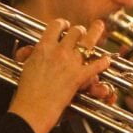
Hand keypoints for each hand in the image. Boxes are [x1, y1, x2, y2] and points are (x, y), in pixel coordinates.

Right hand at [8, 18, 110, 132]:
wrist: (32, 108)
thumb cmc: (27, 91)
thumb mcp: (26, 67)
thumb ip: (30, 56)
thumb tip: (26, 51)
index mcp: (44, 47)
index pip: (55, 26)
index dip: (62, 24)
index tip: (64, 25)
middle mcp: (58, 51)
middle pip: (75, 31)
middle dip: (79, 30)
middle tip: (80, 32)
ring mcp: (70, 63)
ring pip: (87, 42)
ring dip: (95, 34)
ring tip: (98, 28)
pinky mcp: (79, 77)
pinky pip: (96, 65)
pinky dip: (103, 62)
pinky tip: (107, 59)